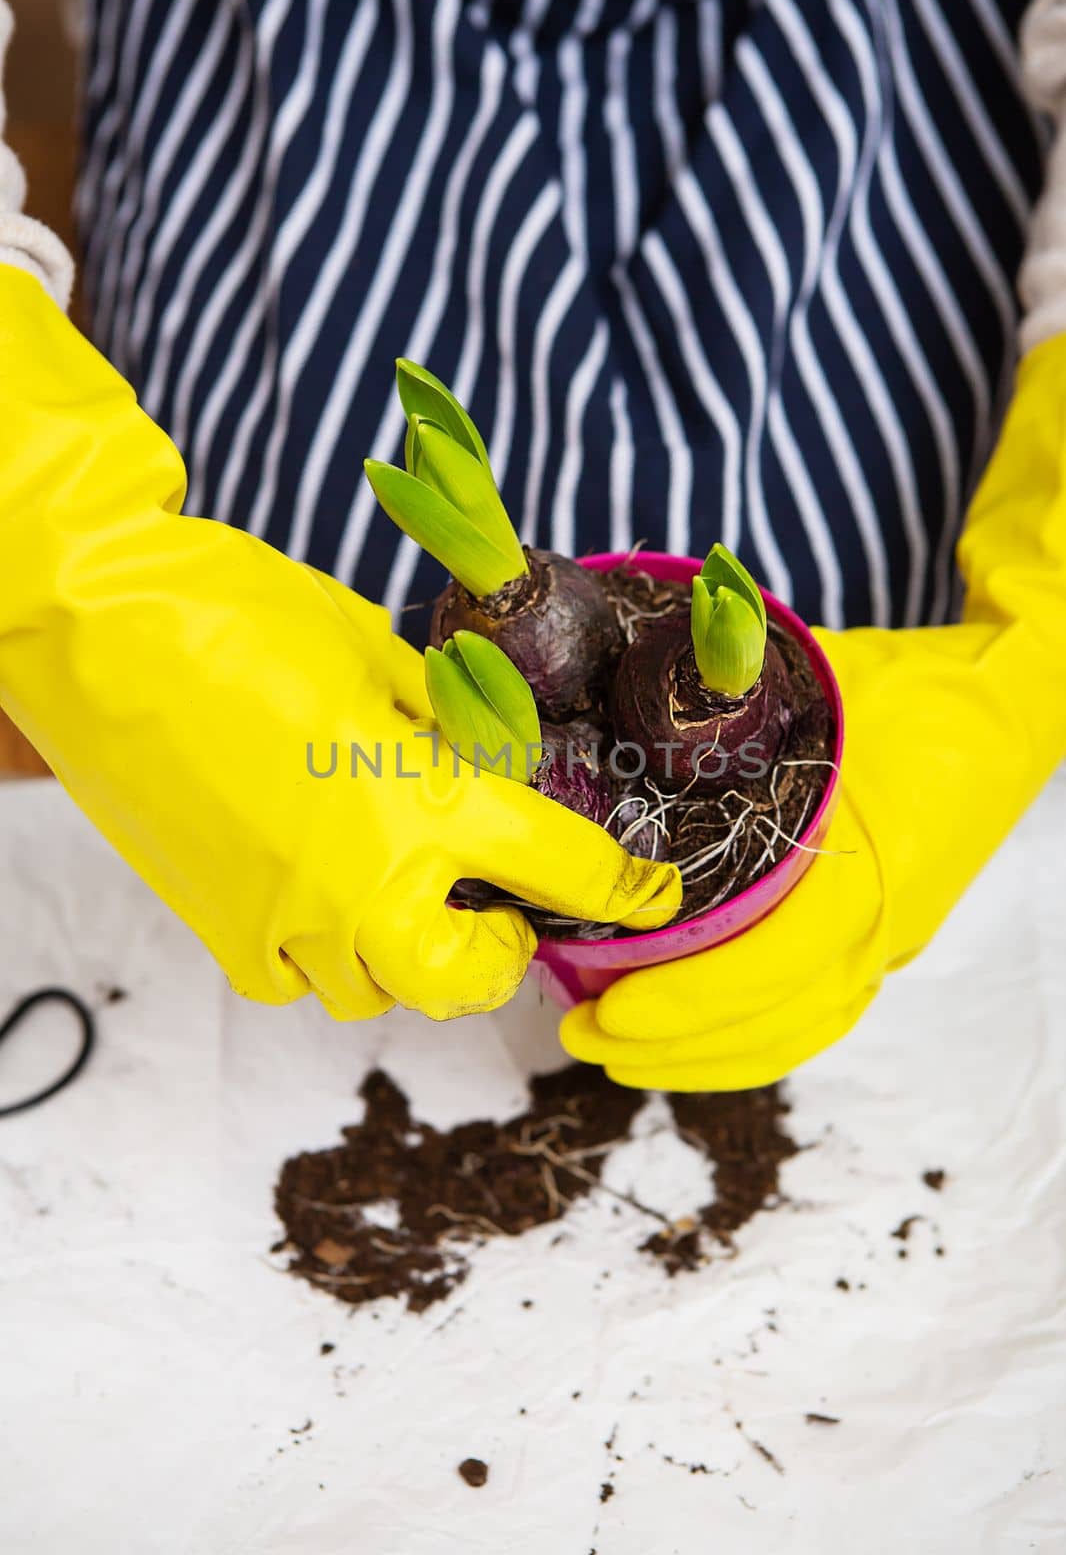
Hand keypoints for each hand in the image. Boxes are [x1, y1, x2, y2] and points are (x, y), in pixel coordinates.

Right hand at [0, 267, 679, 1020]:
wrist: (96, 629)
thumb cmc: (235, 615)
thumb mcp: (374, 653)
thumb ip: (444, 724)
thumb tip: (486, 760)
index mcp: (418, 798)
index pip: (559, 863)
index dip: (624, 886)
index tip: (653, 897)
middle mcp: (361, 883)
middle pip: (468, 982)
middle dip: (501, 953)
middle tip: (501, 904)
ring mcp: (284, 919)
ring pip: (378, 988)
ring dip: (412, 951)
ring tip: (402, 883)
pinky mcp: (219, 928)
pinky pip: (296, 977)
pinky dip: (326, 950)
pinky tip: (320, 889)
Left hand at [562, 332, 1065, 1088]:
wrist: (1015, 703)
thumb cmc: (921, 688)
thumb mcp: (823, 676)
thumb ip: (729, 687)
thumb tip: (621, 675)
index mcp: (872, 864)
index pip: (770, 963)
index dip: (685, 999)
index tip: (607, 1010)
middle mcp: (886, 922)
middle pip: (774, 1019)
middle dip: (672, 1042)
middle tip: (579, 1034)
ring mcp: (893, 941)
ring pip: (796, 1032)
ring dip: (704, 1056)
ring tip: (617, 1050)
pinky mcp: (888, 941)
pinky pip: (819, 1018)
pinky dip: (752, 1043)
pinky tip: (690, 1045)